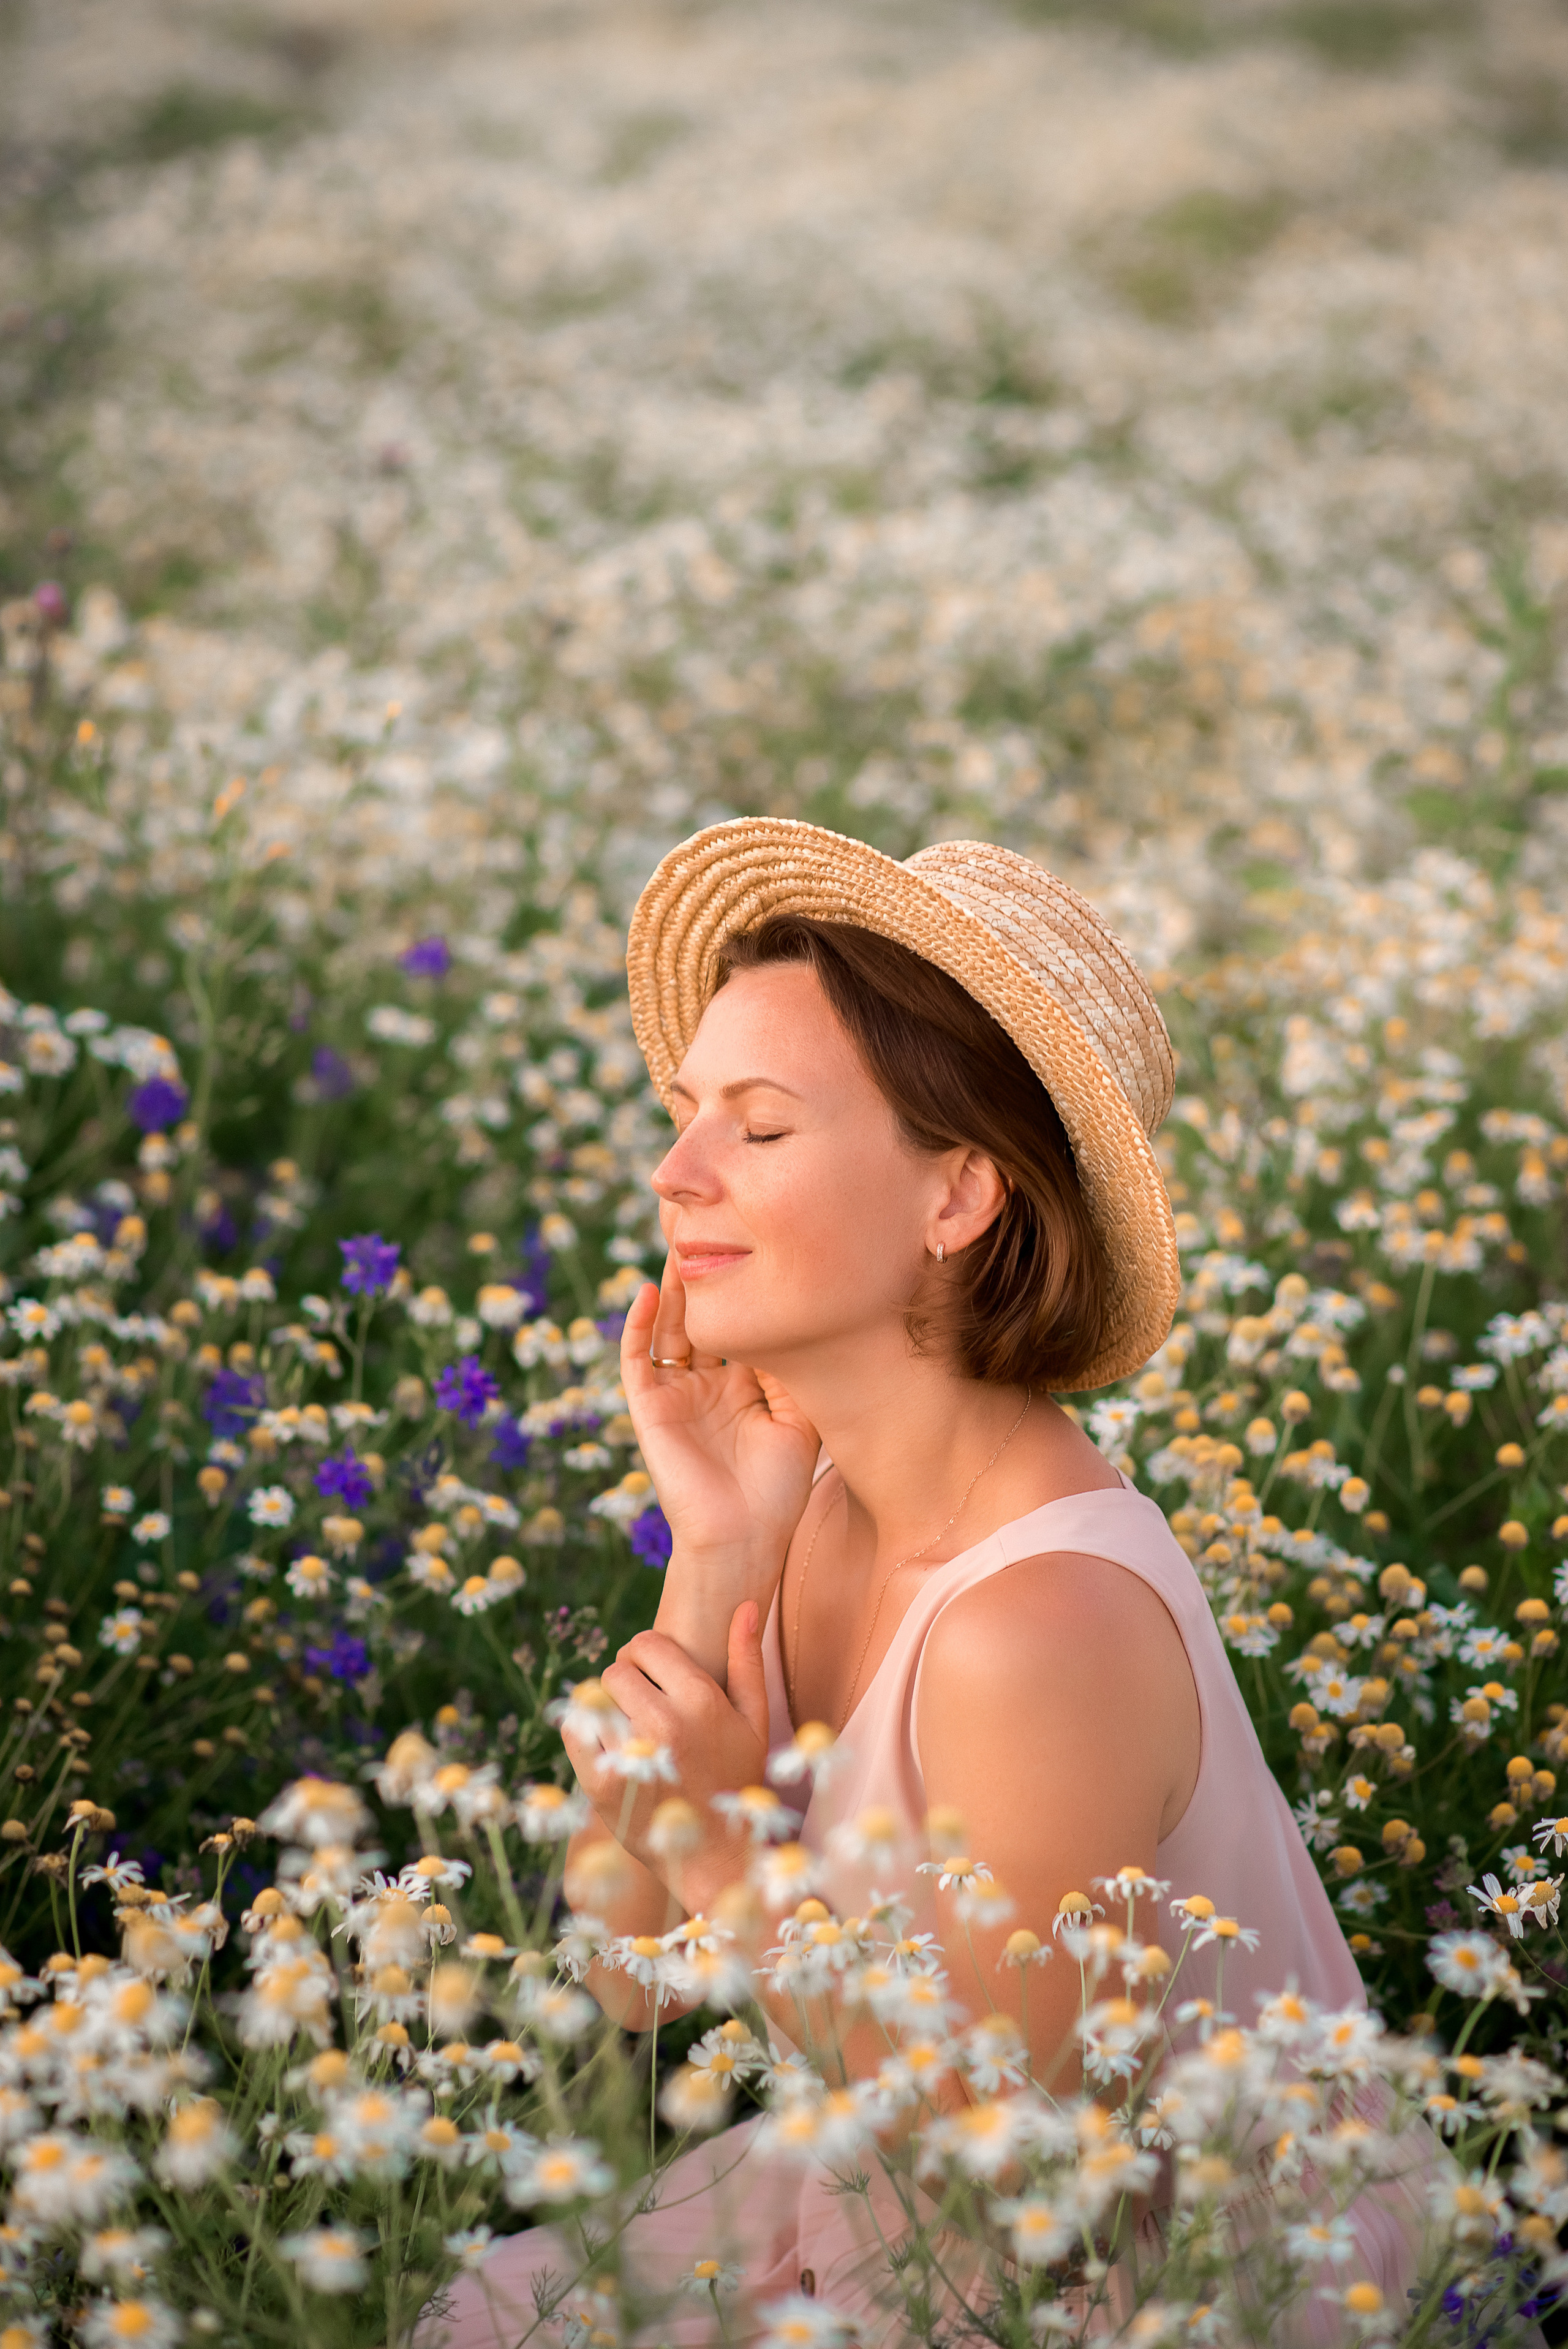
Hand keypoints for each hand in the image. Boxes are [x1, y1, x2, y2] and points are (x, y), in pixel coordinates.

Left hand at [563, 1602, 771, 1898]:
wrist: (716, 1857)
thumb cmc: (737, 1781)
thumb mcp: (754, 1721)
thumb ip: (747, 1661)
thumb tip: (744, 1606)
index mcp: (701, 1701)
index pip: (648, 1643)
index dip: (644, 1652)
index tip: (650, 1671)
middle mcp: (665, 1723)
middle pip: (616, 1670)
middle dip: (624, 1681)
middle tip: (638, 1704)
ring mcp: (631, 1755)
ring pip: (593, 1699)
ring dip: (606, 1709)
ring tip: (627, 1730)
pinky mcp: (602, 1785)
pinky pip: (574, 1732)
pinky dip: (584, 1734)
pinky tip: (608, 1747)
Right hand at [621, 1263, 819, 1676]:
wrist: (745, 1539)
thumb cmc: (778, 1491)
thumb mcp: (800, 1419)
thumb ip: (793, 1370)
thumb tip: (797, 1316)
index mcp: (742, 1387)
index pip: (737, 1326)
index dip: (742, 1290)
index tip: (756, 1245)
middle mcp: (706, 1385)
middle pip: (700, 1318)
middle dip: (704, 1278)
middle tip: (712, 1229)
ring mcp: (676, 1396)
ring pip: (669, 1330)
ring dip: (672, 1291)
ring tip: (680, 1246)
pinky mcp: (650, 1409)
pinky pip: (636, 1360)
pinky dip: (638, 1326)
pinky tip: (648, 1293)